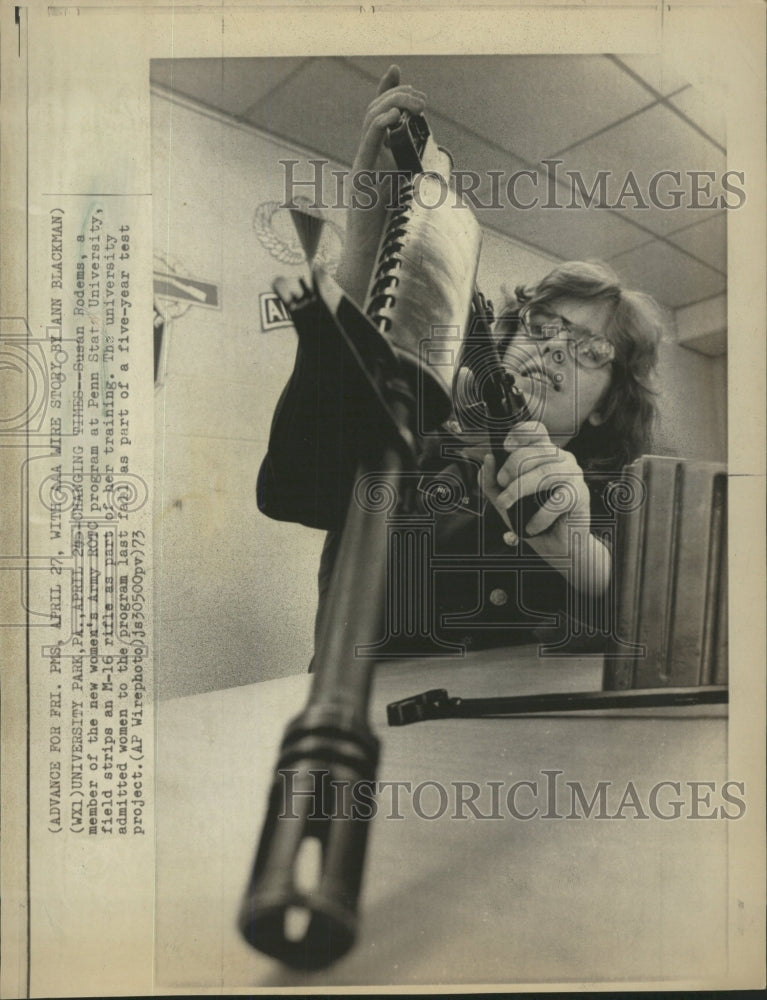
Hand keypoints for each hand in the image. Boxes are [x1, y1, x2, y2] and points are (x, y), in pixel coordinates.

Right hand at [336, 65, 425, 303]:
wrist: (374, 263)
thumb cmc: (393, 239)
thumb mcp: (412, 203)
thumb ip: (421, 183)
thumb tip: (446, 174)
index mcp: (379, 162)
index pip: (379, 117)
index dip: (387, 91)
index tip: (397, 69)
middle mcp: (368, 160)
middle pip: (375, 112)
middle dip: (398, 96)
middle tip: (422, 99)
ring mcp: (362, 169)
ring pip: (371, 121)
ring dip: (395, 105)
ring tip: (416, 105)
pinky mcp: (360, 181)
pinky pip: (367, 144)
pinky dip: (380, 126)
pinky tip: (396, 119)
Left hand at [479, 420, 591, 554]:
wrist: (556, 547)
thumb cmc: (531, 519)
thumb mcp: (505, 500)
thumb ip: (491, 482)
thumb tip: (487, 460)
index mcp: (545, 455)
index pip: (537, 431)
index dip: (521, 433)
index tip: (505, 447)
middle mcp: (562, 460)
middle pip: (536, 450)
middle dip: (512, 466)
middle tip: (501, 484)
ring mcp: (573, 475)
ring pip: (545, 472)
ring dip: (520, 488)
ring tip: (506, 503)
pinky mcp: (580, 496)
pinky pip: (557, 500)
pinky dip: (539, 516)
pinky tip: (530, 527)